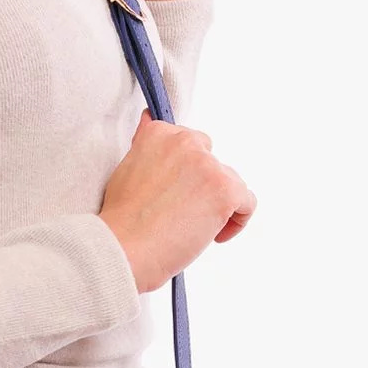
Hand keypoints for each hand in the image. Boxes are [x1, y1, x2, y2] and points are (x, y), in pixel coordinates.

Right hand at [100, 111, 257, 292]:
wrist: (124, 249)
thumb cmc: (121, 220)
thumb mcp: (126, 168)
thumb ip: (146, 146)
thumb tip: (148, 118)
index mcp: (159, 133)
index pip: (188, 143)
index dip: (184, 172)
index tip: (175, 191)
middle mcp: (185, 142)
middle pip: (211, 160)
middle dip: (203, 184)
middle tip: (183, 211)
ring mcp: (208, 165)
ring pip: (229, 182)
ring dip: (217, 203)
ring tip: (192, 227)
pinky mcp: (225, 190)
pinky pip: (246, 202)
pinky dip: (236, 221)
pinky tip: (213, 234)